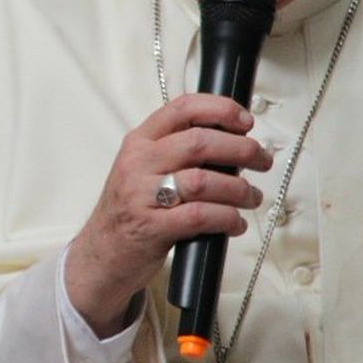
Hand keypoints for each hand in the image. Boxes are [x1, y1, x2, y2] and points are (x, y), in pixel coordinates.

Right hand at [64, 94, 272, 335]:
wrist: (101, 253)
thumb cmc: (132, 209)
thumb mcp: (144, 169)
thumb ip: (178, 151)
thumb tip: (234, 143)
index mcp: (139, 142)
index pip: (182, 109)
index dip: (220, 109)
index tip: (245, 121)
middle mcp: (138, 163)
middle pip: (199, 142)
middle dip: (240, 149)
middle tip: (261, 160)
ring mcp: (141, 196)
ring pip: (203, 181)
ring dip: (239, 189)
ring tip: (251, 198)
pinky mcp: (151, 228)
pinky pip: (200, 216)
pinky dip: (227, 218)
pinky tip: (235, 224)